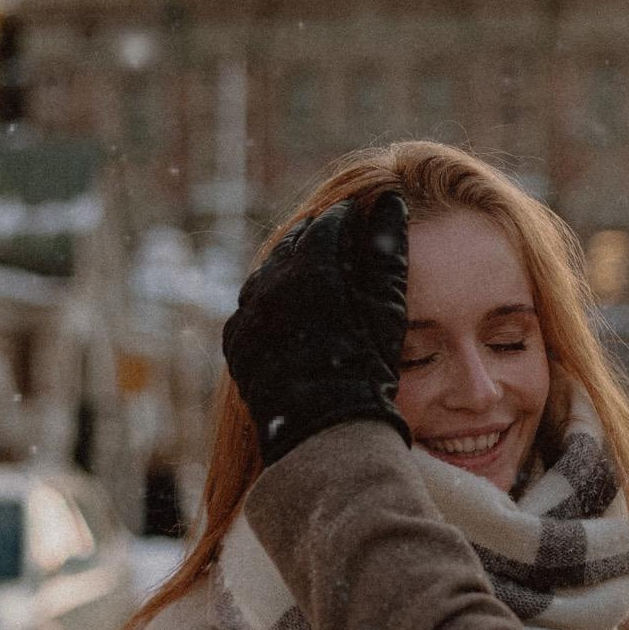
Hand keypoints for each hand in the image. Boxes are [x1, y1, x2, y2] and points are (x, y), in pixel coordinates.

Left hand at [222, 192, 409, 466]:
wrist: (327, 429)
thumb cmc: (368, 364)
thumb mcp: (386, 305)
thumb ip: (387, 248)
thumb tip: (391, 199)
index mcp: (311, 266)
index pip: (330, 224)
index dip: (350, 219)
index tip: (362, 219)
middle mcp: (271, 282)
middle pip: (294, 244)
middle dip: (316, 240)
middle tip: (338, 241)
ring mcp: (249, 313)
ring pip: (267, 274)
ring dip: (288, 269)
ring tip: (313, 276)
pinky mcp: (237, 341)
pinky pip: (251, 309)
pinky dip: (270, 303)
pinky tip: (289, 311)